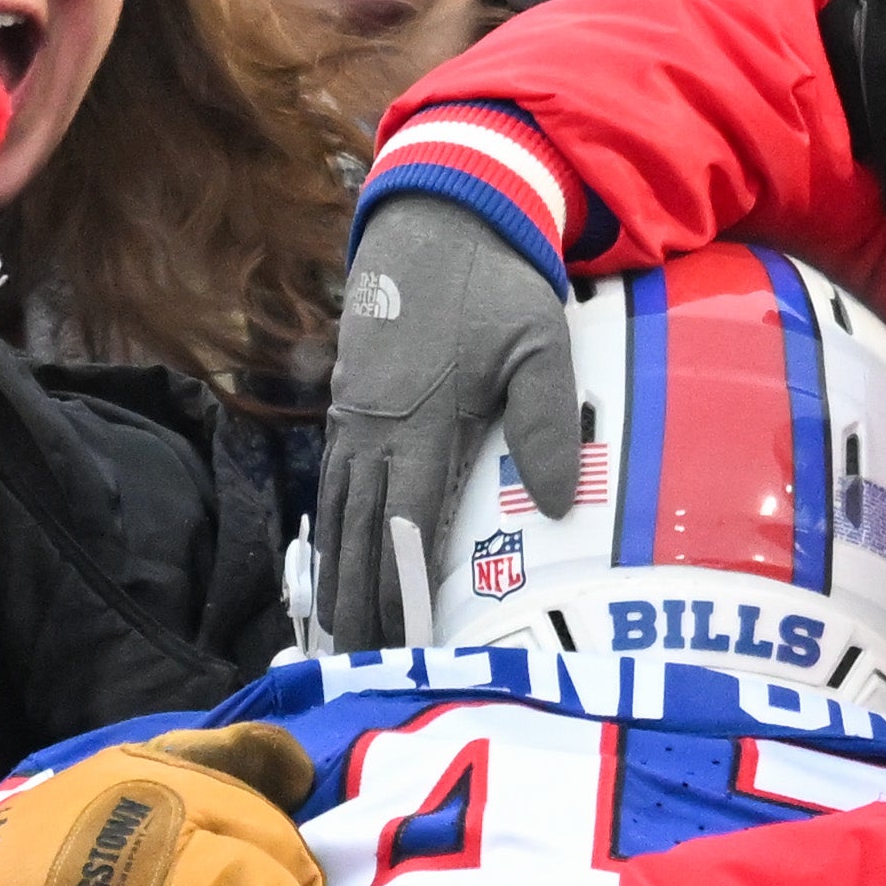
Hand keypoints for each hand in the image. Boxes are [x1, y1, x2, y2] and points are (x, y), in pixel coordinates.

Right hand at [311, 185, 585, 647]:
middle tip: (366, 667)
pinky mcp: (347, 407)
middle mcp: (375, 433)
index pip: (406, 533)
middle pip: (360, 540)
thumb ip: (549, 421)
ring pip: (337, 517)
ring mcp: (354, 421)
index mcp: (422, 426)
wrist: (437, 218)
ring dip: (338, 579)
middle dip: (362, 607)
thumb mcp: (540, 342)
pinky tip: (331, 562)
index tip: (404, 650)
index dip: (402, 597)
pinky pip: (331, 487)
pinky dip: (329, 534)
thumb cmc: (496, 283)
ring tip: (340, 635)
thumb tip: (556, 503)